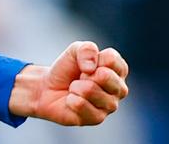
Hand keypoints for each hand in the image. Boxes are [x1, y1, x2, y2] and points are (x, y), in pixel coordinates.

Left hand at [8, 41, 128, 125]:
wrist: (48, 89)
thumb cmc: (67, 69)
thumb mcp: (75, 50)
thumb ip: (87, 49)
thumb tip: (91, 67)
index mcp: (118, 70)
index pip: (112, 59)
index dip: (93, 59)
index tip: (86, 64)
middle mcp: (119, 89)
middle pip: (105, 76)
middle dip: (84, 74)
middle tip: (80, 77)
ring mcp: (110, 105)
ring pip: (91, 90)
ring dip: (76, 87)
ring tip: (75, 89)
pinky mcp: (98, 118)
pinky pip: (81, 104)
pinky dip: (71, 99)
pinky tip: (72, 101)